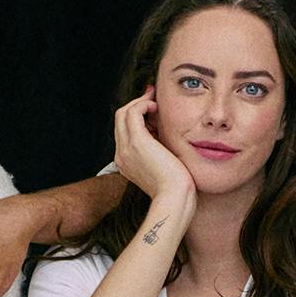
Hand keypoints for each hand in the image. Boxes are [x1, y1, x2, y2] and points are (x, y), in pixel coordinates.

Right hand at [110, 93, 196, 224]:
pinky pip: (133, 112)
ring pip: (123, 113)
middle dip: (136, 105)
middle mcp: (121, 154)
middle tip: (153, 98)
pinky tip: (157, 107)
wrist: (174, 198)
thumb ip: (159, 150)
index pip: (124, 131)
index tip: (152, 109)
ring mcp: (126, 148)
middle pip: (120, 119)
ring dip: (139, 103)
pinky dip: (143, 104)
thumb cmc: (175, 187)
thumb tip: (164, 131)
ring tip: (156, 101)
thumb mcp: (164, 166)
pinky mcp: (137, 142)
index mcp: (126, 162)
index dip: (136, 117)